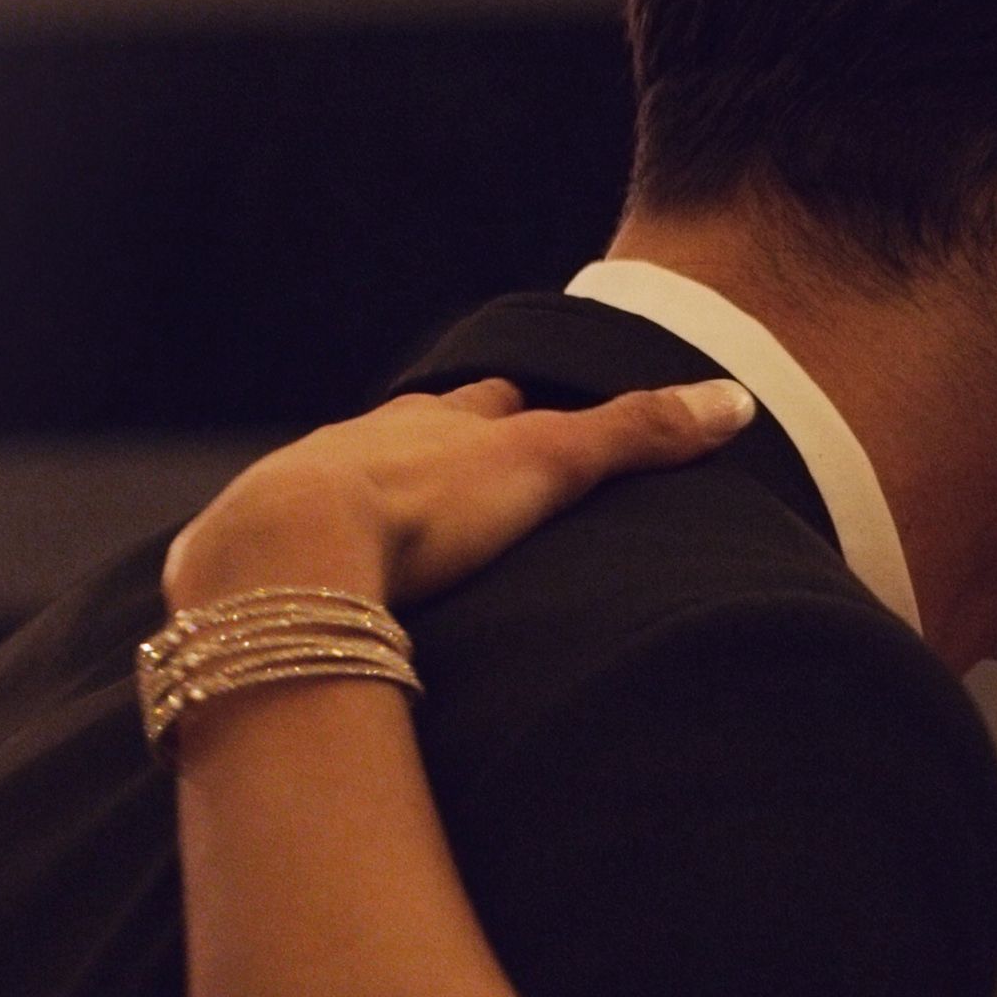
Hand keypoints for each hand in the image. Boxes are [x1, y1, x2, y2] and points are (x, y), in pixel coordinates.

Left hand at [160, 376, 756, 614]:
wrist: (288, 553)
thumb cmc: (421, 504)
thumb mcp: (546, 463)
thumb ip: (635, 437)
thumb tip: (734, 401)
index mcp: (432, 424)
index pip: (486, 406)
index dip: (515, 413)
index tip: (536, 416)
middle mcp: (361, 447)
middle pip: (412, 441)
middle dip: (441, 457)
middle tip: (472, 481)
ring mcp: (302, 499)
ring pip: (350, 490)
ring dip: (376, 509)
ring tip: (403, 541)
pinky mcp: (262, 563)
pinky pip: (302, 556)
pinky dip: (325, 567)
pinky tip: (332, 596)